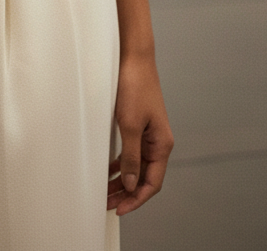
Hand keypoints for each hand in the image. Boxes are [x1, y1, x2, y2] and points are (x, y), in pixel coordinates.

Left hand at [107, 50, 173, 214]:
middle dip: (126, 193)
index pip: (152, 182)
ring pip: (136, 166)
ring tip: (104, 191)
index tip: (119, 209)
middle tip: (107, 203)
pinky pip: (131, 152)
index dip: (136, 199)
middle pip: (144, 177)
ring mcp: (149, 133)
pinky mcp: (139, 124)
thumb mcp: (130, 125)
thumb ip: (131, 156)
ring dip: (122, 180)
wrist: (133, 57)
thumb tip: (131, 184)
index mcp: (162, 144)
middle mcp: (158, 141)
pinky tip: (108, 170)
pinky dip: (120, 164)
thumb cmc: (134, 86)